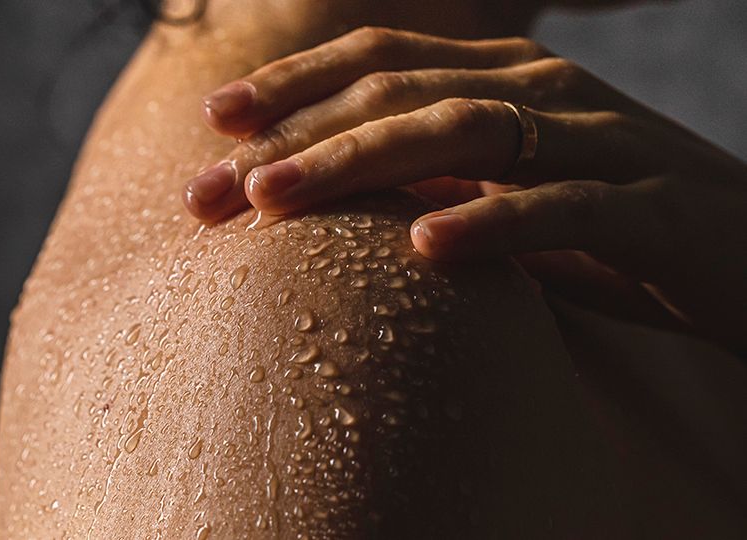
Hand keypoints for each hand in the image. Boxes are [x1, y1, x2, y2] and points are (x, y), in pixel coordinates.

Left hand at [181, 27, 746, 352]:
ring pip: (464, 131)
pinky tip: (424, 248)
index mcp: (505, 80)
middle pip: (399, 94)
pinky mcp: (651, 206)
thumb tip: (346, 198)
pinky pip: (562, 207)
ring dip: (359, 163)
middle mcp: (544, 91)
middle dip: (294, 136)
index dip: (296, 85)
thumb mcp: (509, 192)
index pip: (383, 61)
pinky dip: (492, 222)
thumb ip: (442, 180)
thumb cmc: (615, 228)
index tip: (216, 122)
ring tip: (274, 201)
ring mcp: (600, 140)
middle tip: (206, 188)